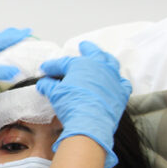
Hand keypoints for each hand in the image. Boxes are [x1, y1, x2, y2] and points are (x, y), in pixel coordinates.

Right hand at [36, 41, 131, 167]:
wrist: (90, 122)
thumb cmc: (72, 105)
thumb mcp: (55, 94)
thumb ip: (48, 86)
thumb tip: (43, 84)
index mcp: (81, 64)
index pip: (64, 63)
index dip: (53, 66)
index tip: (45, 69)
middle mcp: (99, 67)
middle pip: (93, 53)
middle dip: (87, 48)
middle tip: (83, 45)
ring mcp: (112, 78)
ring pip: (111, 63)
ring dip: (106, 59)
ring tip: (103, 57)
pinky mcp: (121, 92)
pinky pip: (123, 83)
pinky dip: (119, 81)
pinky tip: (116, 82)